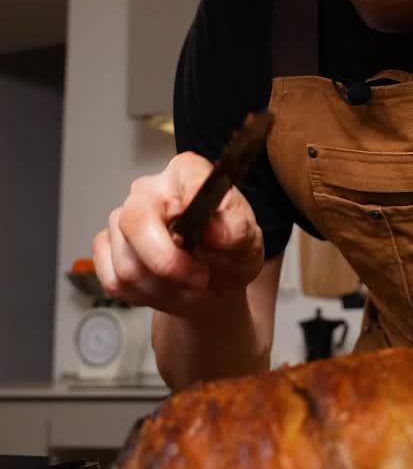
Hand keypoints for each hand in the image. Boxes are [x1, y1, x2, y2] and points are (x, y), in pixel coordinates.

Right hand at [92, 152, 264, 314]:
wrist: (211, 282)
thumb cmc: (229, 253)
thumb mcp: (250, 242)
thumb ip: (237, 230)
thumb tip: (213, 230)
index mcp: (188, 173)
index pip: (183, 177)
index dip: (190, 210)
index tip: (208, 240)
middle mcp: (148, 189)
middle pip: (136, 221)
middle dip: (169, 264)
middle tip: (199, 279)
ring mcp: (121, 217)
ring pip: (127, 263)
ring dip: (162, 288)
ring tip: (187, 286)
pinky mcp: (106, 246)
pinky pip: (113, 280)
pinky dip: (141, 295)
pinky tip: (161, 288)